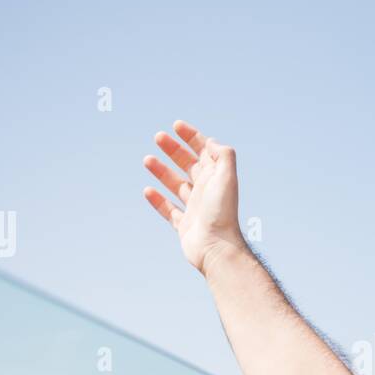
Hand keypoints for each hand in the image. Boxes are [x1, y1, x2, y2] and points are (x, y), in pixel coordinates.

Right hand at [142, 121, 243, 272]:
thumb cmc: (222, 212)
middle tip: (158, 137)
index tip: (176, 126)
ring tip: (147, 159)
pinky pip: (169, 210)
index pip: (204, 151)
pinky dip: (158, 200)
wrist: (217, 248)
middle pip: (189, 165)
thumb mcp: (226, 177)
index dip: (192, 137)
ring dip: (162, 171)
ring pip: (176, 185)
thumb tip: (210, 142)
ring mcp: (195, 208)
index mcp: (216, 178)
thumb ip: (222, 155)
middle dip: (174, 150)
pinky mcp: (185, 226)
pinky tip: (147, 191)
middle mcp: (206, 191)